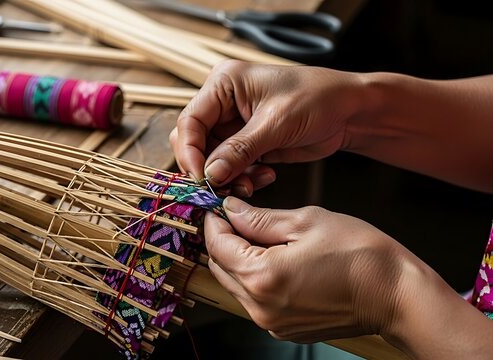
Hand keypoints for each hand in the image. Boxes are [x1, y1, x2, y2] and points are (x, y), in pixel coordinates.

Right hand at [170, 60, 366, 195]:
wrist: (350, 111)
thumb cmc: (318, 99)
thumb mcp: (277, 123)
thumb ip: (240, 149)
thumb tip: (209, 175)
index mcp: (224, 84)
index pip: (190, 121)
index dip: (190, 152)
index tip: (201, 179)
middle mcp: (223, 103)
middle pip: (195, 142)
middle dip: (208, 168)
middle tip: (223, 188)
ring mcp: (234, 125)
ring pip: (212, 160)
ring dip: (228, 177)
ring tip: (251, 183)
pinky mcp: (247, 144)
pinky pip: (231, 167)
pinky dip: (243, 177)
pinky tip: (265, 176)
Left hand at [205, 196, 413, 342]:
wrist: (397, 295)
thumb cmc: (361, 254)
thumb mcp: (306, 222)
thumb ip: (260, 219)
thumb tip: (231, 211)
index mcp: (262, 277)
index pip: (217, 245)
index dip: (215, 221)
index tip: (220, 205)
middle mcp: (261, 307)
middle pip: (220, 267)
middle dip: (224, 239)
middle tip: (240, 216)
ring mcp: (272, 323)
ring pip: (235, 284)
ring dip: (238, 259)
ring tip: (262, 236)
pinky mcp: (284, 329)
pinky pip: (255, 300)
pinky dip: (256, 278)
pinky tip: (277, 259)